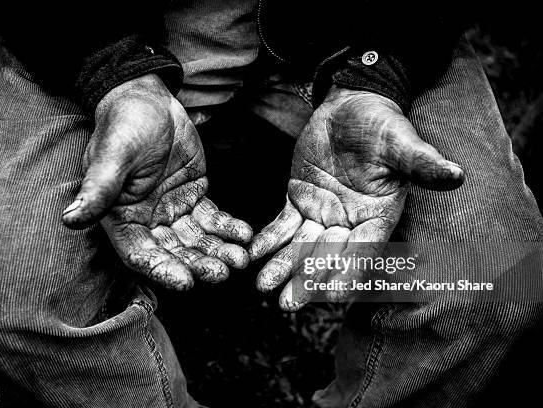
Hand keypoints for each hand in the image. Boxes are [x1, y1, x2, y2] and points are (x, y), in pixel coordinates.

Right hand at [62, 74, 251, 289]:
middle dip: (198, 265)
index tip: (185, 282)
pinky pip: (212, 219)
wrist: (148, 100)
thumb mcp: (112, 155)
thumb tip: (70, 220)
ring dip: (218, 252)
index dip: (162, 271)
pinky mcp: (194, 198)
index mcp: (122, 218)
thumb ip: (98, 189)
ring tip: (240, 259)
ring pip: (196, 241)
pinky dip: (228, 229)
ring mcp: (172, 211)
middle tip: (222, 273)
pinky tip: (244, 235)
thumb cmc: (123, 124)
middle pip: (174, 253)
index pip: (141, 255)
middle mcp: (147, 221)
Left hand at [250, 87, 463, 309]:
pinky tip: (253, 253)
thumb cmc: (383, 124)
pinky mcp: (298, 199)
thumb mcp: (403, 143)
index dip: (349, 270)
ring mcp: (321, 213)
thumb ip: (422, 164)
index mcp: (378, 216)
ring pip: (300, 246)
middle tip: (288, 303)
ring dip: (282, 266)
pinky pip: (282, 223)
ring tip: (263, 286)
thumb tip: (458, 175)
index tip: (333, 294)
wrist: (352, 106)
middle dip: (307, 279)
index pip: (363, 250)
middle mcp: (349, 222)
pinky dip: (269, 238)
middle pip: (327, 256)